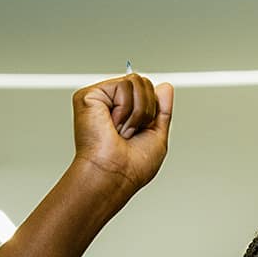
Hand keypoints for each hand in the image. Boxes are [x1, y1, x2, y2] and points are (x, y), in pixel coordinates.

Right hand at [71, 73, 172, 194]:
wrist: (115, 174)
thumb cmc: (132, 166)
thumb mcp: (157, 136)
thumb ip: (163, 111)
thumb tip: (166, 87)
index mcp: (126, 113)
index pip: (148, 93)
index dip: (153, 111)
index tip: (143, 131)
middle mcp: (113, 103)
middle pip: (144, 83)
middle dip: (147, 111)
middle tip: (131, 133)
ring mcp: (101, 97)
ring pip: (136, 82)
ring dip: (137, 113)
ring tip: (122, 130)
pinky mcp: (91, 93)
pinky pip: (124, 86)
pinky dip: (126, 110)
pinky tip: (113, 124)